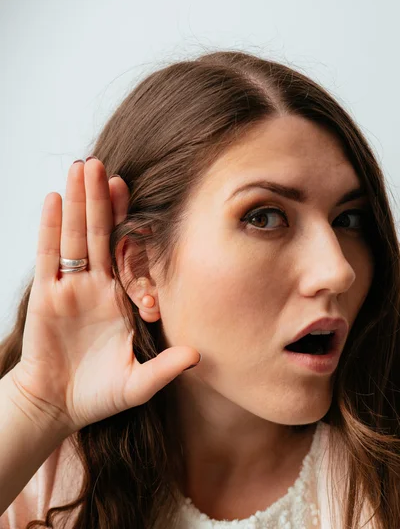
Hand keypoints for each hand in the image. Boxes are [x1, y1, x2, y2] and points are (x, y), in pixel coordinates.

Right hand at [10, 158, 199, 433]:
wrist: (57, 407)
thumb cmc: (97, 394)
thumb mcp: (138, 382)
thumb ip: (165, 367)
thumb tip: (198, 355)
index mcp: (119, 298)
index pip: (125, 250)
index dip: (129, 221)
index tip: (135, 192)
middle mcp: (95, 286)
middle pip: (99, 232)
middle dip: (101, 198)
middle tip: (103, 164)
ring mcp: (70, 288)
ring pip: (74, 236)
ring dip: (77, 202)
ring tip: (81, 167)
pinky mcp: (46, 296)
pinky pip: (48, 256)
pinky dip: (50, 227)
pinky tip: (53, 198)